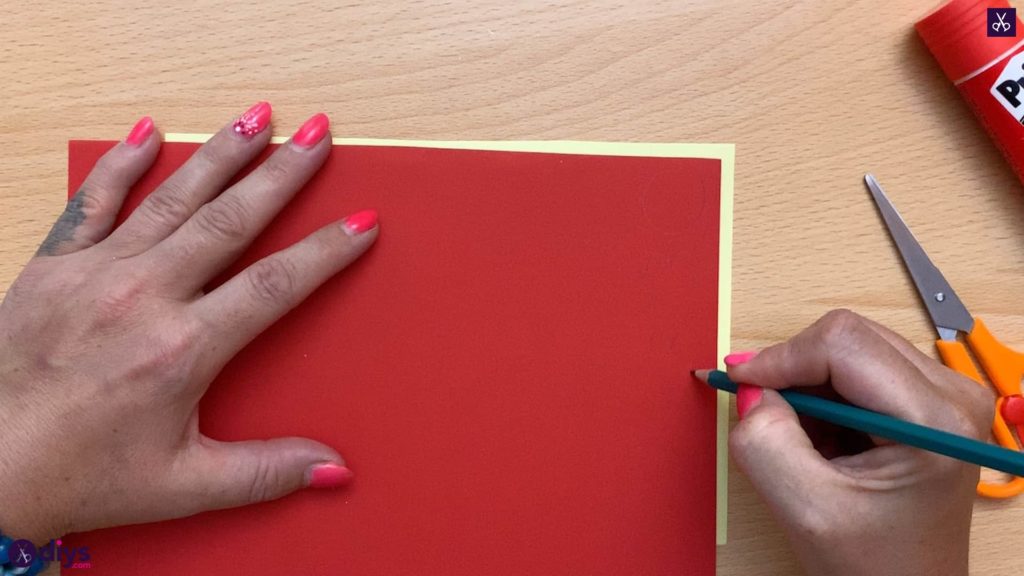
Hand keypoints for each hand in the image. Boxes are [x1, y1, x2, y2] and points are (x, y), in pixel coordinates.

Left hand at [0, 103, 378, 544]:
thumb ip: (265, 472)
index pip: (275, 284)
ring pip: (173, 198)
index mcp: (181, 348)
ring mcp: (95, 273)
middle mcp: (142, 296)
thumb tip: (332, 469)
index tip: (359, 223)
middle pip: (231, 220)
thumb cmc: (77, 476)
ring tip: (258, 117)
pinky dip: (122, 165)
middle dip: (282, 174)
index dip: (325, 251)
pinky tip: (147, 132)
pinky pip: (94, 202)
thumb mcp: (183, 485)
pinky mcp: (53, 267)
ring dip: (220, 154)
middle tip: (316, 134)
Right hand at [719, 310, 992, 575]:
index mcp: (934, 421)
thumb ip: (765, 443)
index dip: (780, 357)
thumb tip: (749, 387)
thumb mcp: (806, 510)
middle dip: (794, 370)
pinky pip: (857, 366)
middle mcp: (952, 394)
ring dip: (809, 385)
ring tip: (805, 440)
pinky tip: (824, 438)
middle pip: (847, 337)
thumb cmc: (877, 565)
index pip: (842, 345)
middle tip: (763, 411)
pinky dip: (823, 394)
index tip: (738, 382)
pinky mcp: (928, 397)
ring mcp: (944, 393)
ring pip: (848, 347)